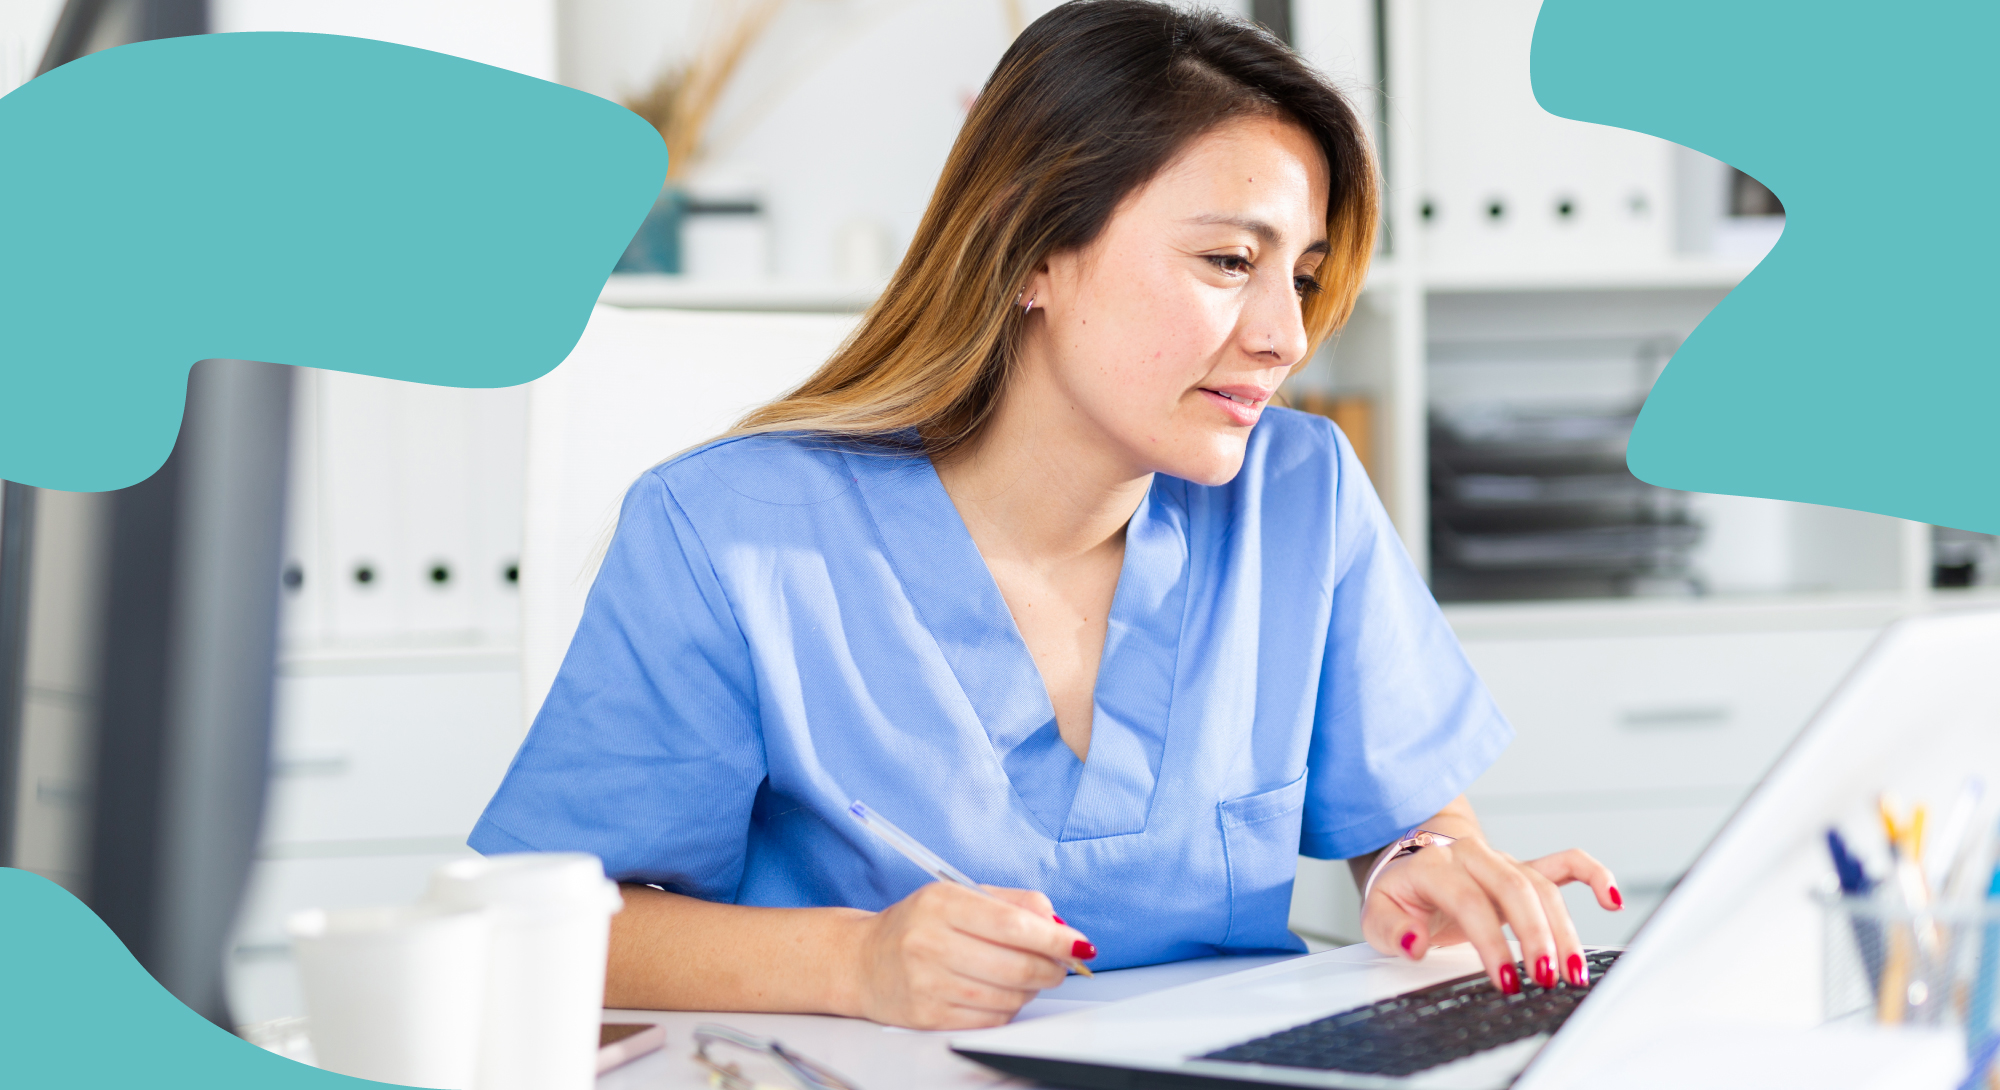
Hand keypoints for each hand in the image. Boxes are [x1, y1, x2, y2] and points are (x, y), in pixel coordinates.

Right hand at [849, 882, 1095, 1029]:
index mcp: (941, 904)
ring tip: (1027, 976)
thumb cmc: (918, 925)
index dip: (1054, 938)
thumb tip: (1058, 923)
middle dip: (1051, 968)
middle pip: (1015, 966)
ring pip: (1007, 996)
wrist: (861, 961)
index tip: (1079, 944)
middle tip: (1060, 965)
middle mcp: (930, 942)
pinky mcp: (927, 1016)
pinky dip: (1008, 1008)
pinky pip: (989, 1019)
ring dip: (1031, 989)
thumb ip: (1013, 903)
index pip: (1013, 925)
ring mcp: (927, 983)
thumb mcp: (959, 896)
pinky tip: (1000, 993)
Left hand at [1360, 838, 1619, 994]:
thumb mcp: (1377, 912)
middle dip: (1536, 936)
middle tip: (1546, 978)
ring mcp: (1502, 860)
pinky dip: (1592, 874)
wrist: (1411, 854)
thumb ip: (1391, 929)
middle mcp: (1473, 856)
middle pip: (1514, 889)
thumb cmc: (1399, 890)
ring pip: (1542, 886)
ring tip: (1572, 972)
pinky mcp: (1523, 868)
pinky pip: (1564, 863)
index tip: (1506, 980)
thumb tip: (1413, 944)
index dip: (1490, 942)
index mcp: (1435, 865)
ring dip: (1563, 928)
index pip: (1469, 901)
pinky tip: (1612, 899)